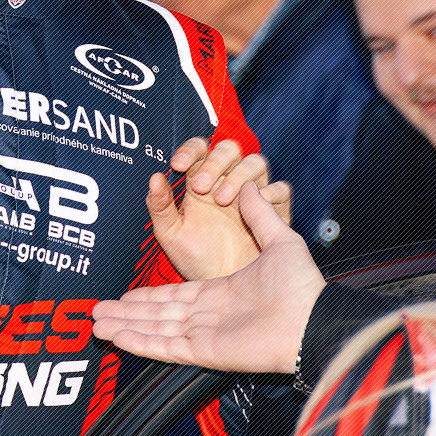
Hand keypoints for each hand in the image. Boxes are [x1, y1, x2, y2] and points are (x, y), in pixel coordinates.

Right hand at [95, 184, 326, 374]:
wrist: (314, 319)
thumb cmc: (304, 287)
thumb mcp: (280, 239)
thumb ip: (259, 214)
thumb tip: (247, 185)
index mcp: (224, 294)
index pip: (176, 297)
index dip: (148, 296)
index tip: (125, 295)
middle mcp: (211, 317)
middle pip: (158, 316)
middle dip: (127, 313)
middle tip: (98, 310)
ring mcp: (207, 336)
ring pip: (155, 331)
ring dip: (125, 327)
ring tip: (96, 323)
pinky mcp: (207, 351)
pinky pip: (167, 347)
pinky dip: (141, 343)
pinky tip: (118, 337)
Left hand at [147, 137, 277, 280]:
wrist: (222, 286)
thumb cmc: (194, 259)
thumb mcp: (170, 234)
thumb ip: (160, 205)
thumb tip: (154, 177)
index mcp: (202, 181)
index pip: (200, 149)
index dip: (191, 150)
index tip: (178, 165)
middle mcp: (228, 182)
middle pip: (229, 149)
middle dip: (215, 162)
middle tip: (200, 187)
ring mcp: (253, 194)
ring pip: (255, 163)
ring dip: (238, 175)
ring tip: (223, 200)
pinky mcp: (275, 211)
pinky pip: (280, 189)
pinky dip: (269, 192)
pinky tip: (254, 207)